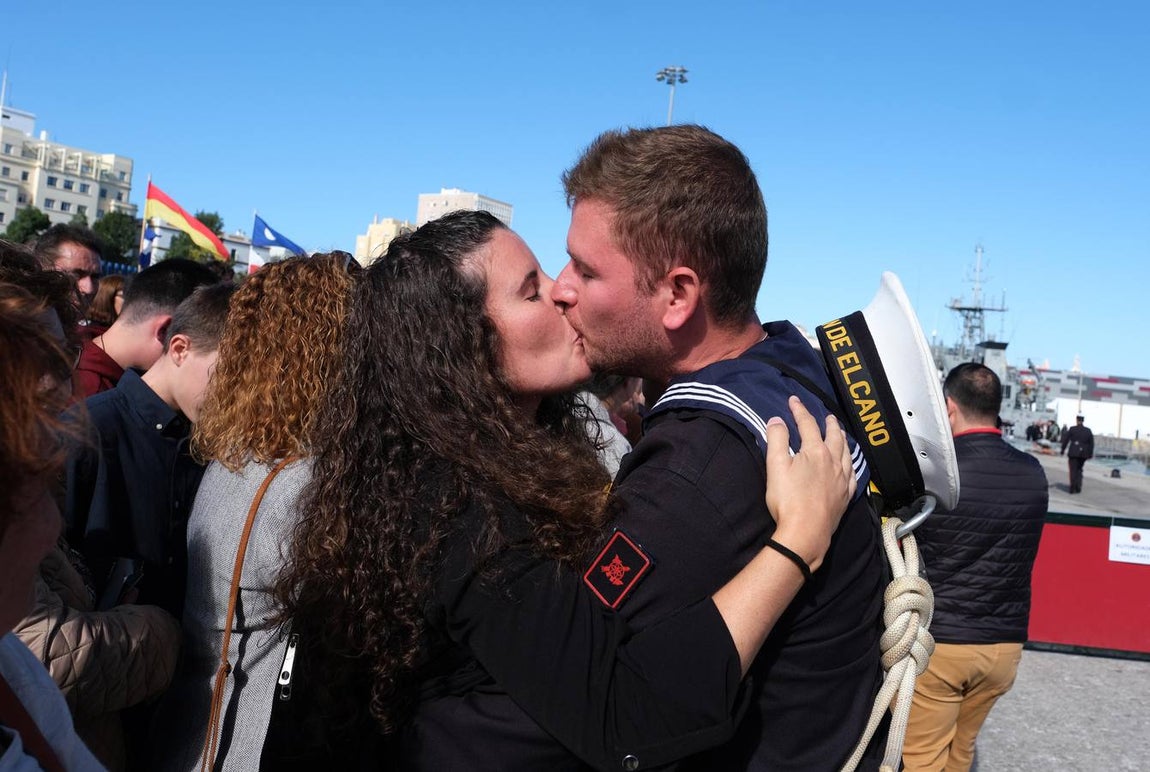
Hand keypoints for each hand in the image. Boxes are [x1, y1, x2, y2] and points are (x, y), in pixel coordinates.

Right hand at [764, 396, 854, 573]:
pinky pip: (852, 474)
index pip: (808, 424)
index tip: (793, 401)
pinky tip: (849, 465)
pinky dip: (850, 463)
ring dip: (843, 440)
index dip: (799, 411)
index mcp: (815, 452)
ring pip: (847, 453)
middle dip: (829, 424)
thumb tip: (778, 420)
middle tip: (827, 416)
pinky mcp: (846, 496)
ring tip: (840, 434)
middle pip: (834, 437)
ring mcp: (842, 479)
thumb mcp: (775, 466)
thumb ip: (777, 440)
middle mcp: (833, 462)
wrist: (805, 533)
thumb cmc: (787, 500)